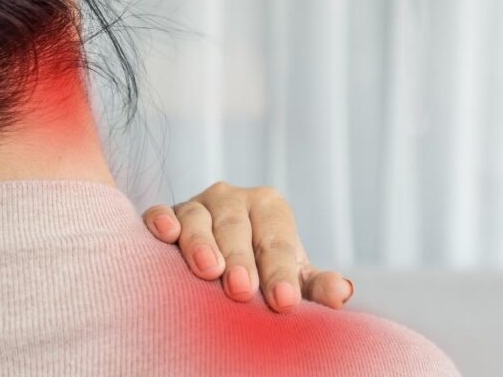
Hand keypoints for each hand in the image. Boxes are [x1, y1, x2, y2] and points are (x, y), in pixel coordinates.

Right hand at [142, 181, 353, 313]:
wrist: (223, 259)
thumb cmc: (263, 269)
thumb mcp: (292, 277)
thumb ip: (315, 285)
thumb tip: (342, 292)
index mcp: (269, 207)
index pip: (276, 240)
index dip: (281, 272)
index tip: (284, 303)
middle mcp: (232, 199)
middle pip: (235, 227)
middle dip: (240, 259)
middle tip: (243, 290)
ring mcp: (197, 205)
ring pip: (196, 218)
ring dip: (201, 243)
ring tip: (208, 270)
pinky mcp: (167, 214)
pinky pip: (160, 213)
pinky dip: (161, 220)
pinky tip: (165, 234)